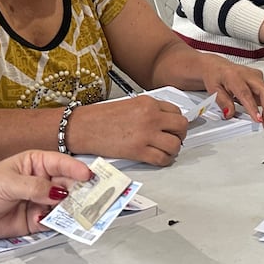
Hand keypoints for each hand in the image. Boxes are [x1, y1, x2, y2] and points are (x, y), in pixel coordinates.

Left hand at [0, 150, 92, 238]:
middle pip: (68, 185)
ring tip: (77, 214)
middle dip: (80, 191)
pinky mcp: (36, 221)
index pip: (61, 163)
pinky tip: (46, 222)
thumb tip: (59, 193)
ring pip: (64, 205)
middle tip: (93, 198)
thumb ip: (35, 187)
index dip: (76, 169)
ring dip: (71, 209)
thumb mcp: (8, 183)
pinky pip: (53, 222)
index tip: (88, 176)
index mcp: (35, 164)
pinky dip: (56, 223)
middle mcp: (42, 181)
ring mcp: (40, 202)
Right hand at [68, 96, 189, 165]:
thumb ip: (148, 110)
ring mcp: (146, 134)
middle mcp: (151, 116)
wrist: (82, 127)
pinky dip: (164, 161)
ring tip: (166, 150)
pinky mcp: (139, 151)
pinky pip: (162, 159)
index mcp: (148, 103)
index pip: (176, 111)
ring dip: (173, 149)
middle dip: (180, 134)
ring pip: (175, 144)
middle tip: (174, 138)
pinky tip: (158, 159)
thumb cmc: (100, 117)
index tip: (174, 127)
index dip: (176, 121)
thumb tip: (163, 120)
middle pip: (181, 126)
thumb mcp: (130, 105)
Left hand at [199, 57, 263, 127]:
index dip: (253, 108)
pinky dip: (262, 102)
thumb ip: (223, 102)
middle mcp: (247, 74)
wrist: (216, 66)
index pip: (246, 94)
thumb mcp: (213, 90)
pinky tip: (252, 105)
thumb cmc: (214, 75)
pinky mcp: (259, 77)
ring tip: (258, 116)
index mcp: (234, 76)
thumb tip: (230, 113)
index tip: (258, 119)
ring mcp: (255, 75)